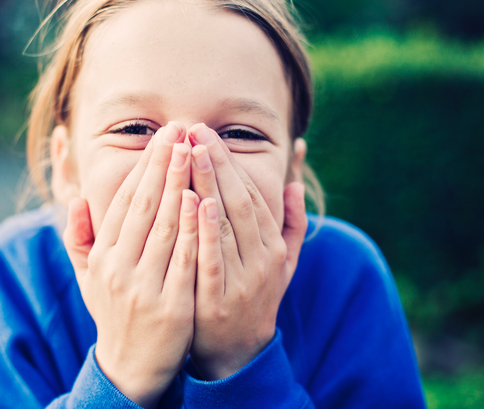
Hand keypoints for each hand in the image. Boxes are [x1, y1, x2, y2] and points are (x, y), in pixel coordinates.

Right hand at [63, 122, 198, 407]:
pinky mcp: (172, 307)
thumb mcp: (89, 277)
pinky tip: (203, 200)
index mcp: (103, 257)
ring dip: (180, 185)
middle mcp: (119, 269)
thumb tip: (77, 199)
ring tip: (193, 151)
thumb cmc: (115, 311)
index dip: (145, 166)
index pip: (126, 201)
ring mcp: (145, 288)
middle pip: (146, 206)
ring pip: (166, 227)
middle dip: (164, 163)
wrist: (131, 366)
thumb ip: (80, 238)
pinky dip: (194, 229)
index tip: (163, 137)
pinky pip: (185, 260)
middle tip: (180, 129)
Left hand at [187, 123, 307, 380]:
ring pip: (224, 224)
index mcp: (273, 248)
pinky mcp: (216, 301)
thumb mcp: (283, 264)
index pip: (252, 196)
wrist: (237, 353)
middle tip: (194, 129)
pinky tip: (190, 200)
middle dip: (217, 163)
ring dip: (206, 184)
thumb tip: (295, 184)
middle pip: (238, 202)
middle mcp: (261, 261)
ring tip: (188, 152)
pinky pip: (210, 259)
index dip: (231, 162)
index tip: (208, 134)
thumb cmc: (255, 297)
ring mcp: (240, 281)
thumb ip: (292, 224)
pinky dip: (203, 230)